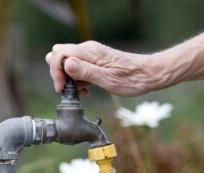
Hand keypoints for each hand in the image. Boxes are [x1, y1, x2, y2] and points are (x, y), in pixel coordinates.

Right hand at [45, 41, 161, 96]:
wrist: (148, 74)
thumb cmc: (132, 79)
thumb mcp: (108, 79)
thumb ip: (86, 71)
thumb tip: (67, 64)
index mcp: (89, 52)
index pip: (59, 54)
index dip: (56, 71)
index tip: (63, 88)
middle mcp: (88, 50)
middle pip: (59, 55)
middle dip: (59, 73)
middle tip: (70, 90)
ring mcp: (91, 55)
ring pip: (68, 62)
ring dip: (69, 78)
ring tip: (82, 92)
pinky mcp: (95, 61)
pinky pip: (78, 67)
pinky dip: (77, 79)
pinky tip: (86, 90)